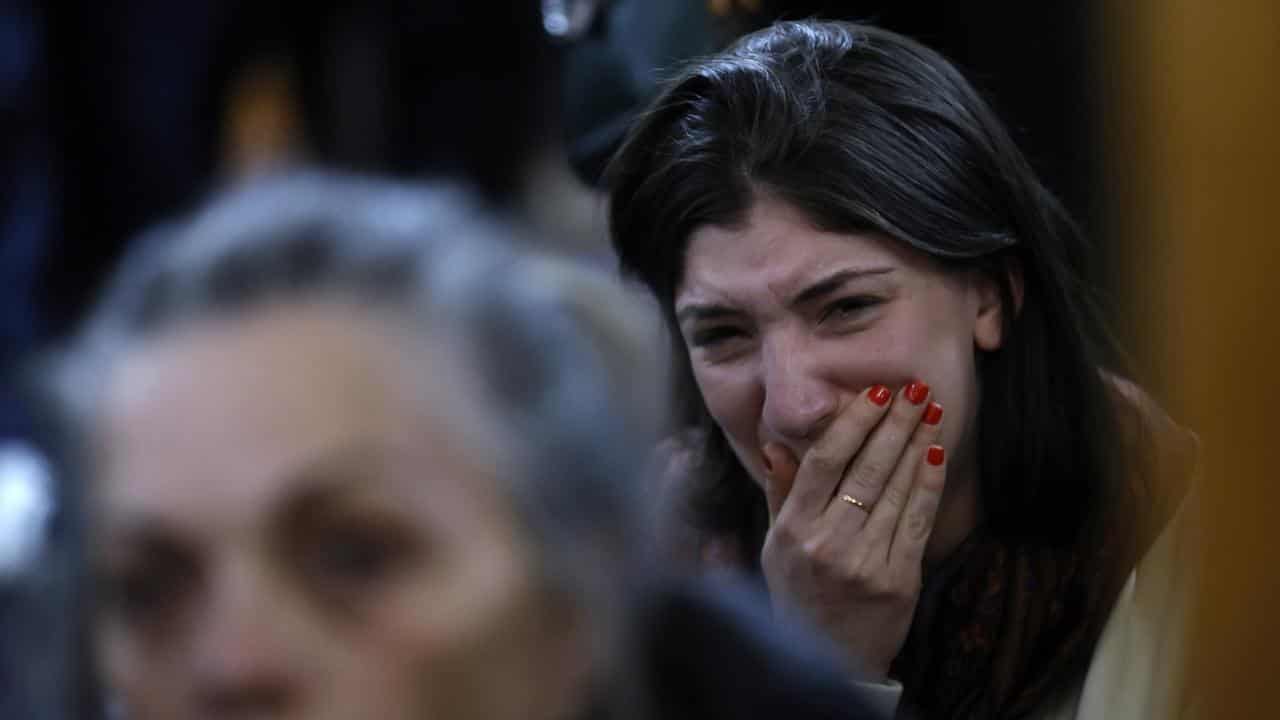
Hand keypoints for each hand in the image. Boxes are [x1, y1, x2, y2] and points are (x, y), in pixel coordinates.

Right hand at [759, 383, 946, 679]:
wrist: (828, 660)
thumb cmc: (798, 594)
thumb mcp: (775, 544)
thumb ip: (780, 493)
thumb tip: (776, 443)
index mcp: (793, 529)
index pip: (824, 461)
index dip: (852, 423)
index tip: (875, 393)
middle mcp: (827, 542)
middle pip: (865, 469)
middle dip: (894, 424)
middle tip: (915, 389)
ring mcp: (864, 562)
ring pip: (894, 489)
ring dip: (917, 444)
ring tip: (932, 411)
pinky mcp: (898, 580)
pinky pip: (916, 520)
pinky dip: (927, 483)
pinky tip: (936, 454)